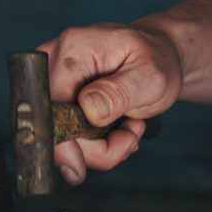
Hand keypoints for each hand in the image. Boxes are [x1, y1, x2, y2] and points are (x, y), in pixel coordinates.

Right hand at [37, 23, 182, 184]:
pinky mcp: (59, 96)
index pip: (51, 108)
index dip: (67, 144)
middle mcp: (54, 61)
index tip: (96, 161)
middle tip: (129, 138)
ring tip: (130, 129)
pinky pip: (67, 133)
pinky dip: (95, 142)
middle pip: (53, 126)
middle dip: (93, 147)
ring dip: (99, 146)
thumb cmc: (157, 60)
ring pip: (60, 136)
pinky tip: (118, 129)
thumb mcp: (149, 76)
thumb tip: (88, 110)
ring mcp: (53, 78)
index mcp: (72, 50)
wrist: (160, 55)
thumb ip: (118, 93)